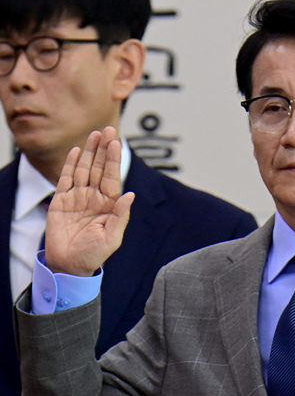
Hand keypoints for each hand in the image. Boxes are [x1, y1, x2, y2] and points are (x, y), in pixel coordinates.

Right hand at [45, 127, 134, 275]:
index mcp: (109, 205)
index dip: (114, 160)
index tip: (116, 142)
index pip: (112, 177)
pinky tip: (78, 151)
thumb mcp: (112, 238)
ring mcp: (78, 198)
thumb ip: (121, 216)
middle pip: (99, 168)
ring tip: (94, 134)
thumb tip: (130, 195)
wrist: (69, 265)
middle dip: (103, 149)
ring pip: (84, 169)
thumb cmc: (94, 255)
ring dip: (89, 152)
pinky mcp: (62, 201)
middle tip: (107, 129)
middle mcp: (95, 198)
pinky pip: (67, 179)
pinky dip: (71, 165)